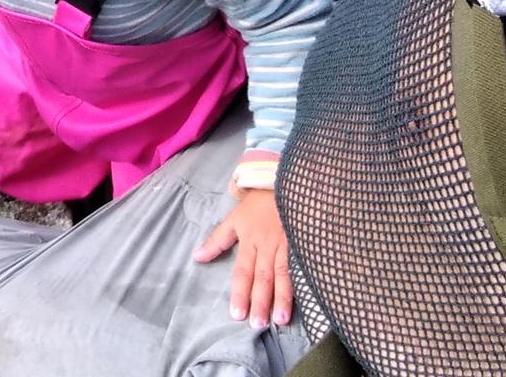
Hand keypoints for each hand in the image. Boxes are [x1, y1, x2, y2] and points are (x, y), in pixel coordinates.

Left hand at [193, 187, 294, 328]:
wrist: (281, 181)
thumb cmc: (257, 205)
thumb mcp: (234, 219)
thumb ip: (217, 240)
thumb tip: (196, 257)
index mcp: (250, 241)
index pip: (243, 272)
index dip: (240, 293)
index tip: (237, 314)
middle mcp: (268, 245)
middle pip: (263, 277)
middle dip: (260, 302)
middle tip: (257, 324)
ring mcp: (288, 244)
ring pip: (284, 274)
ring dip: (283, 298)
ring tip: (281, 319)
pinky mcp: (303, 241)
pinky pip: (303, 263)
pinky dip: (304, 280)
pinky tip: (308, 296)